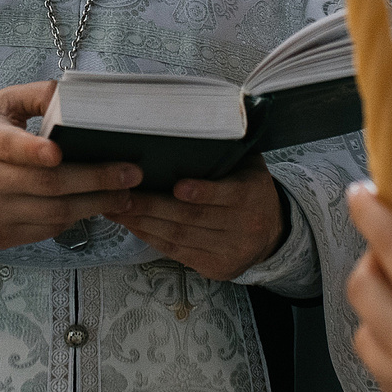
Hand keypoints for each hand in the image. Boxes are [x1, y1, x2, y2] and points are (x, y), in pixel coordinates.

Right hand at [0, 82, 140, 250]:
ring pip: (53, 214)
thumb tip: (72, 92)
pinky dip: (72, 220)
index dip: (34, 151)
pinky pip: (45, 231)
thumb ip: (32, 96)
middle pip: (48, 186)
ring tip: (125, 196)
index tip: (60, 152)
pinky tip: (92, 208)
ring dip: (95, 206)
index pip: (10, 147)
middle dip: (97, 181)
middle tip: (131, 175)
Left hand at [111, 161, 285, 281]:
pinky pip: (177, 252)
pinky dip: (151, 238)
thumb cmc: (251, 189)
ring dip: (144, 223)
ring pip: (180, 237)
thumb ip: (228, 151)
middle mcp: (245, 227)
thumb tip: (197, 124)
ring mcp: (230, 251)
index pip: (227, 195)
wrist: (274, 232)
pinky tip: (132, 225)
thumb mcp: (249, 166)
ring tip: (117, 209)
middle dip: (153, 207)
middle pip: (194, 218)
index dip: (202, 192)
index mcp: (253, 196)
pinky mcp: (216, 268)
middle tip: (122, 195)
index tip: (177, 186)